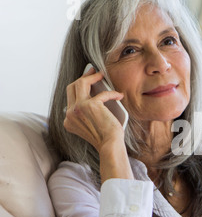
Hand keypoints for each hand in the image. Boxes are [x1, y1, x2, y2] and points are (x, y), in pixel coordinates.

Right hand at [65, 67, 133, 182]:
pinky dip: (112, 94)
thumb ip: (89, 111)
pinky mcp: (90, 105)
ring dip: (92, 76)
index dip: (81, 88)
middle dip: (82, 76)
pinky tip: (119, 96)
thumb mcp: (93, 123)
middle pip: (71, 87)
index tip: (88, 80)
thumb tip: (97, 91)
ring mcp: (77, 109)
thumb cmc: (106, 137)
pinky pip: (102, 93)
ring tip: (101, 74)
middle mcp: (70, 113)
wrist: (110, 145)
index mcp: (68, 120)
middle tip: (92, 71)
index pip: (71, 98)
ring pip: (80, 83)